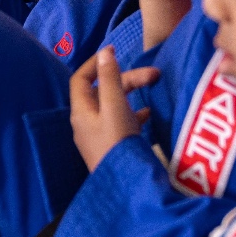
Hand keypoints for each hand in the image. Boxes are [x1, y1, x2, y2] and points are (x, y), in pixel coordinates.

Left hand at [70, 46, 159, 169]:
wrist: (125, 185)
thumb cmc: (117, 143)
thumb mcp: (114, 107)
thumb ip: (110, 79)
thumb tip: (104, 53)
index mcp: (81, 111)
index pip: (81, 79)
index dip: (95, 63)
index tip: (115, 51)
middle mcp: (87, 122)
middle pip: (102, 91)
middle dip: (126, 79)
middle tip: (154, 75)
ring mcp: (100, 135)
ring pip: (114, 105)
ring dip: (133, 94)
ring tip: (154, 88)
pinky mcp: (113, 146)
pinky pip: (122, 121)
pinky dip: (135, 112)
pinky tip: (150, 113)